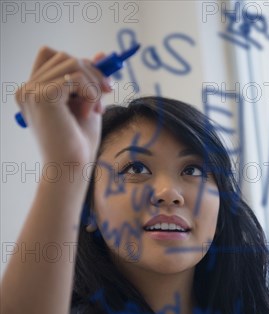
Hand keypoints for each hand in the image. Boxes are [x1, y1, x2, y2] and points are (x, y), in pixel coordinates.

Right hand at [15, 47, 112, 165]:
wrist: (71, 168)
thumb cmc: (78, 143)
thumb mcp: (88, 104)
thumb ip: (91, 80)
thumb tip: (102, 55)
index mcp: (33, 91)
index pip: (52, 55)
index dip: (79, 63)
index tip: (100, 84)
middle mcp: (26, 89)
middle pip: (64, 56)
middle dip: (92, 74)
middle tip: (107, 95)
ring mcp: (31, 91)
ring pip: (72, 63)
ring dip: (94, 85)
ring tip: (98, 109)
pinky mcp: (43, 96)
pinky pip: (75, 76)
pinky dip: (91, 92)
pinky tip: (91, 112)